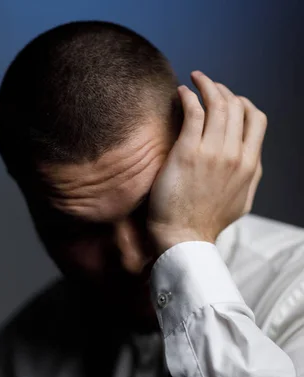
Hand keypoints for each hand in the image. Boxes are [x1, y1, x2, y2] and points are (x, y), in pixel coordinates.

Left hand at [147, 70, 266, 253]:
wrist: (183, 238)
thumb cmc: (206, 223)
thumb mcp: (240, 201)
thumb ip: (249, 176)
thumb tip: (250, 159)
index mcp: (250, 165)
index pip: (256, 119)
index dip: (244, 103)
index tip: (228, 100)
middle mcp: (235, 155)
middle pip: (237, 106)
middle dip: (223, 89)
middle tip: (207, 85)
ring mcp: (212, 152)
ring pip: (218, 104)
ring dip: (207, 85)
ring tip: (195, 79)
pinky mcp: (187, 152)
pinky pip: (193, 112)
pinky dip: (189, 96)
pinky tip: (180, 92)